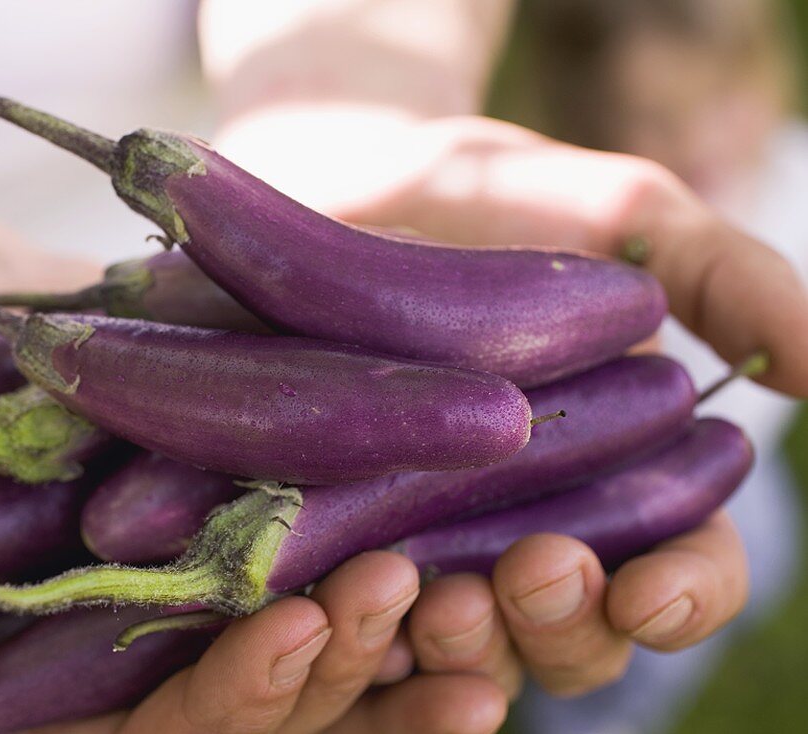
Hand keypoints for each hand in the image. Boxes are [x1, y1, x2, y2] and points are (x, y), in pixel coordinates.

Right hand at [0, 449, 507, 733]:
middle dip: (344, 663)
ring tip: (470, 593)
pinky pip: (356, 580)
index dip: (236, 696)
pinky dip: (421, 586)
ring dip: (409, 640)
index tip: (293, 623)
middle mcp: (170, 676)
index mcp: (79, 704)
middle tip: (397, 586)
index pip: (172, 732)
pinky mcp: (275, 546)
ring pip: (341, 665)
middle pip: (280, 705)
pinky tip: (488, 562)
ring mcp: (231, 618)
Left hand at [216, 114, 777, 706]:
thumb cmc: (499, 201)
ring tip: (441, 595)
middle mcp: (528, 527)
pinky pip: (351, 614)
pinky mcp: (333, 535)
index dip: (684, 594)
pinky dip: (359, 624)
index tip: (654, 589)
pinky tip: (345, 599)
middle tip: (537, 567)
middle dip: (565, 620)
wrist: (353, 180)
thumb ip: (723, 280)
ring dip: (466, 642)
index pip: (677, 570)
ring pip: (466, 645)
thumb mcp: (623, 216)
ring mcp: (427, 541)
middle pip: (573, 633)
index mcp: (619, 477)